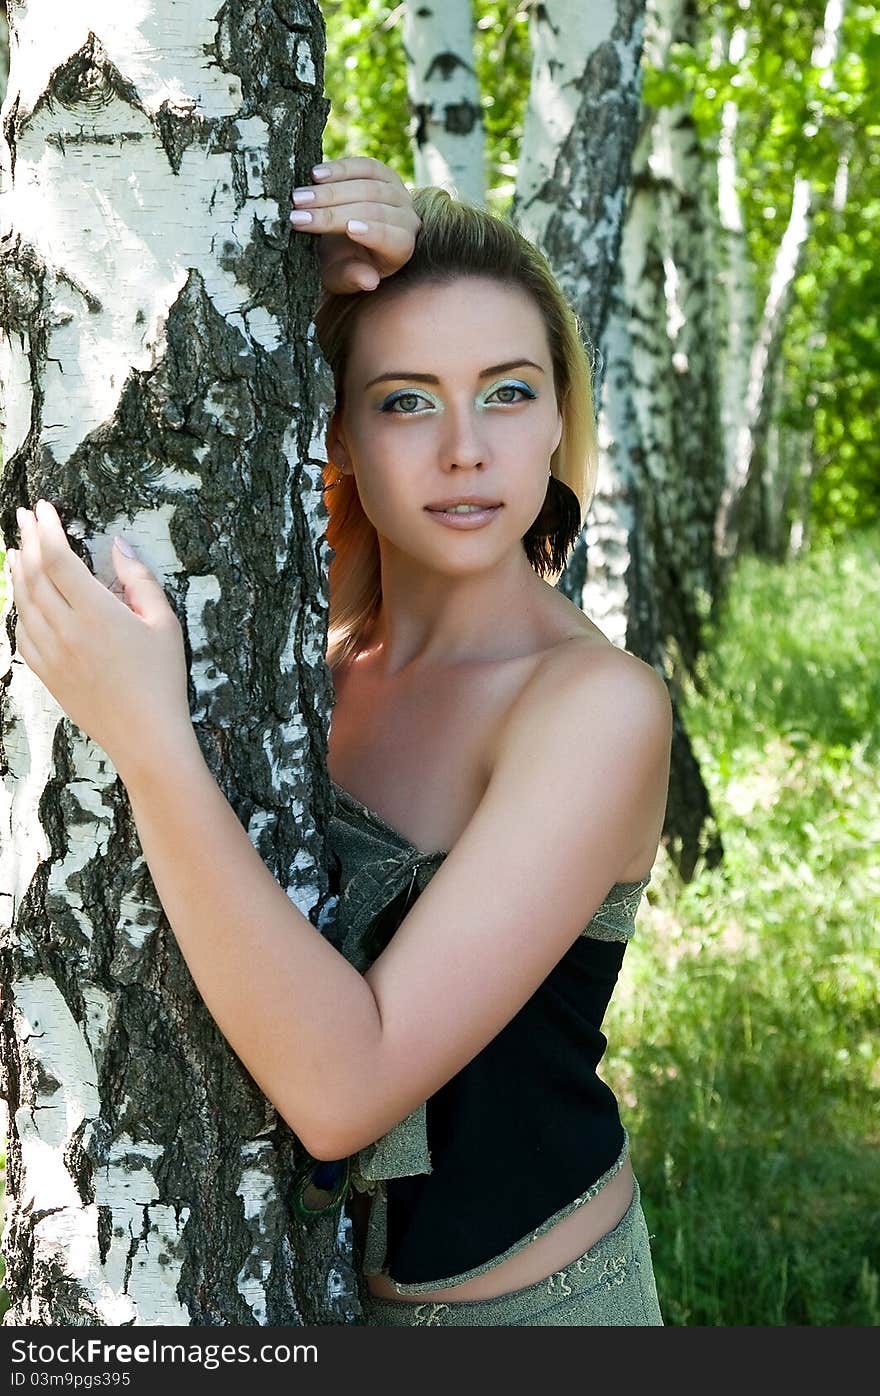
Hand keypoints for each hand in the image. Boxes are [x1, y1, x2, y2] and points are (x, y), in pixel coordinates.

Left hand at [5, 501, 192, 777]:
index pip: (58, 559)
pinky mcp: (46, 674)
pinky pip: (21, 632)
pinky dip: (17, 607)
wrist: (145, 736)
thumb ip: (139, 580)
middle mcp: (66, 631)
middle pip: (34, 574)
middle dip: (27, 540)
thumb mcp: (164, 624)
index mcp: (98, 614)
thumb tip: (118, 546)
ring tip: (17, 549)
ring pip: (22, 602)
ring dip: (17, 570)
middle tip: (25, 518)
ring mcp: (51, 654)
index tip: (43, 508)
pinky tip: (21, 595)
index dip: (46, 529)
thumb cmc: (162, 680)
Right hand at [289, 156, 420, 293]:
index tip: (348, 229)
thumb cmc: (343, 265)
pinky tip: (315, 175)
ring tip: (299, 197)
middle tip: (299, 214)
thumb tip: (369, 282)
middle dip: (333, 211)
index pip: (392, 238)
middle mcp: (406, 218)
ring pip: (368, 186)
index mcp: (402, 248)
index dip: (373, 232)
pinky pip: (364, 166)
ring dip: (330, 190)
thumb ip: (352, 278)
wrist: (342, 242)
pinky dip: (339, 169)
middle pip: (373, 209)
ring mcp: (397, 192)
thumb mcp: (342, 278)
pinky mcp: (383, 173)